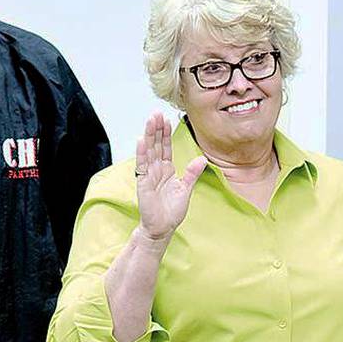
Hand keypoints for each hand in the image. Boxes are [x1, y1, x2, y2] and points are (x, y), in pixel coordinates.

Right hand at [135, 112, 206, 240]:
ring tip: (150, 121)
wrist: (162, 228)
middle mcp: (156, 170)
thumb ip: (192, 173)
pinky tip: (141, 141)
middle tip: (156, 113)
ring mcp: (148, 175)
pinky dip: (142, 154)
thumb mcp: (186, 190)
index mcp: (166, 170)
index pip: (165, 147)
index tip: (167, 119)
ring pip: (149, 151)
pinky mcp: (143, 183)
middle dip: (156, 129)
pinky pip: (142, 166)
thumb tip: (201, 159)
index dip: (165, 133)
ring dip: (149, 135)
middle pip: (155, 145)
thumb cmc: (171, 212)